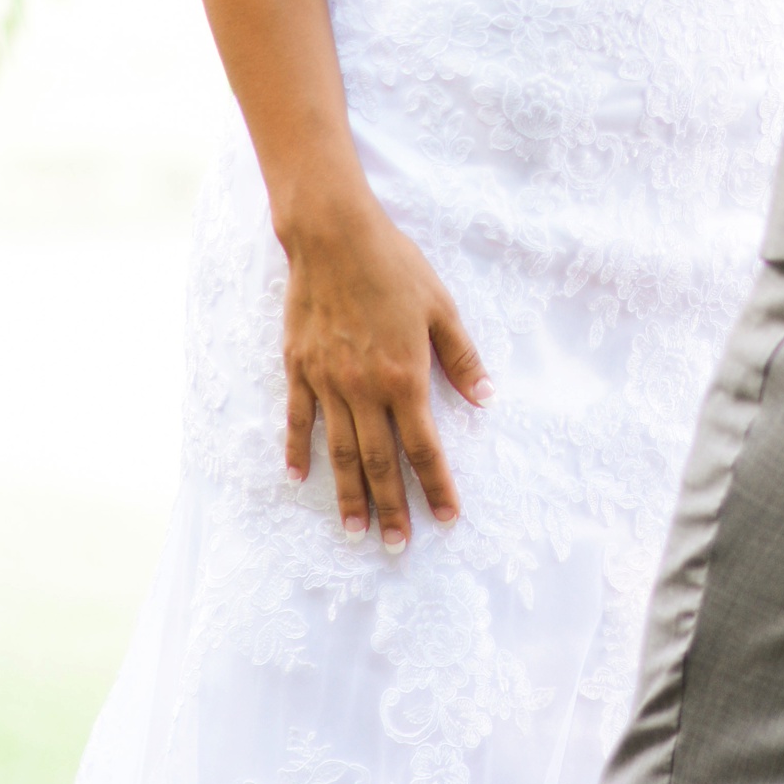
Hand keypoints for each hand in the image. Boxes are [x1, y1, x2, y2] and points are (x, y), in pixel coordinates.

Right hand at [279, 186, 491, 550]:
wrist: (335, 237)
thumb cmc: (394, 267)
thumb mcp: (441, 307)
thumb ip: (461, 358)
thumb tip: (487, 398)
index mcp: (405, 377)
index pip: (424, 447)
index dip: (437, 485)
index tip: (446, 517)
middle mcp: (365, 389)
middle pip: (379, 462)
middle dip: (392, 507)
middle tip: (398, 545)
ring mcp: (328, 382)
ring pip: (340, 452)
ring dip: (348, 495)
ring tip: (355, 531)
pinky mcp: (299, 369)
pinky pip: (298, 419)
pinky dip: (297, 450)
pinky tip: (297, 477)